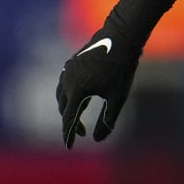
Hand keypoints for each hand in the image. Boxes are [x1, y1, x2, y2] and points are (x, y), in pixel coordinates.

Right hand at [55, 25, 140, 147]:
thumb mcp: (118, 97)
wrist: (121, 37)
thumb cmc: (122, 68)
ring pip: (61, 95)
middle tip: (83, 132)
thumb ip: (107, 120)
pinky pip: (65, 83)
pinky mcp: (72, 63)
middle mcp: (67, 80)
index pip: (69, 118)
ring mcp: (68, 70)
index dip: (69, 134)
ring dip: (68, 108)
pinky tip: (80, 98)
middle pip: (63, 108)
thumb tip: (97, 139)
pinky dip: (69, 95)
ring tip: (80, 118)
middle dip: (71, 122)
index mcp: (77, 91)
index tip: (69, 146)